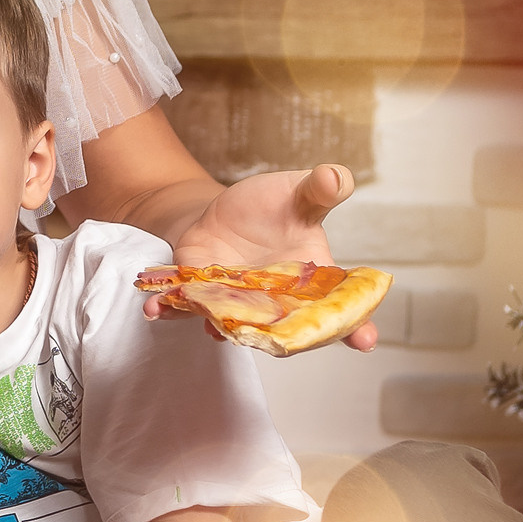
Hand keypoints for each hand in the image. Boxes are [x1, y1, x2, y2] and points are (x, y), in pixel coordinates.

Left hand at [150, 162, 374, 350]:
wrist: (225, 212)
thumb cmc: (273, 208)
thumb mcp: (298, 193)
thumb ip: (320, 190)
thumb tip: (335, 176)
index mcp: (312, 278)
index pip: (340, 308)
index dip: (356, 325)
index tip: (366, 339)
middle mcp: (277, 300)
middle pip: (285, 329)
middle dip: (283, 340)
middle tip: (280, 345)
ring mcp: (237, 300)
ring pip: (229, 322)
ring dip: (217, 327)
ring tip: (210, 330)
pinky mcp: (199, 290)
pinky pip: (185, 305)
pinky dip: (171, 309)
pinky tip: (156, 308)